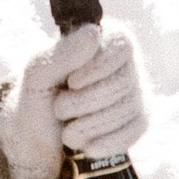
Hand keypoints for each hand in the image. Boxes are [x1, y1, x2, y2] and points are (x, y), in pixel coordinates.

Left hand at [0, 20, 149, 178]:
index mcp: (102, 39)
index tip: (72, 82)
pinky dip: (106, 142)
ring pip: (128, 109)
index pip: (121, 45)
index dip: (98, 67)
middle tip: (59, 109)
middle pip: (123, 82)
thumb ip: (62, 53)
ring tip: (68, 130)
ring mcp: (136, 92)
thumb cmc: (39, 96)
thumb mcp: (38, 73)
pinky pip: (134, 131)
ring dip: (90, 125)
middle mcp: (125, 63)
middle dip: (85, 103)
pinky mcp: (140, 120)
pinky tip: (88, 145)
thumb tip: (93, 33)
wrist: (40, 137)